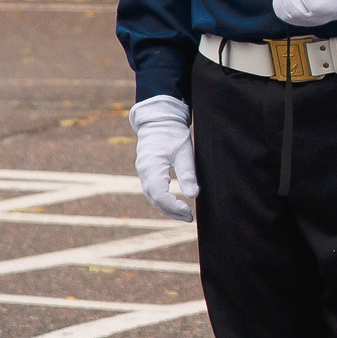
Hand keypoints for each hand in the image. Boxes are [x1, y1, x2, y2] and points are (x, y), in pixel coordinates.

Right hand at [129, 95, 197, 221]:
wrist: (159, 119)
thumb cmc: (172, 134)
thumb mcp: (184, 152)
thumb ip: (188, 174)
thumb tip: (193, 195)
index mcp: (151, 167)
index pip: (159, 195)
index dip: (173, 207)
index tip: (189, 212)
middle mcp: (144, 172)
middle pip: (155, 199)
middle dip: (172, 211)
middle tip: (190, 218)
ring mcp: (143, 172)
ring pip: (153, 197)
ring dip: (167, 208)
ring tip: (185, 215)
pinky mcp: (147, 171)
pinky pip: (152, 191)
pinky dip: (163, 200)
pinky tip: (175, 204)